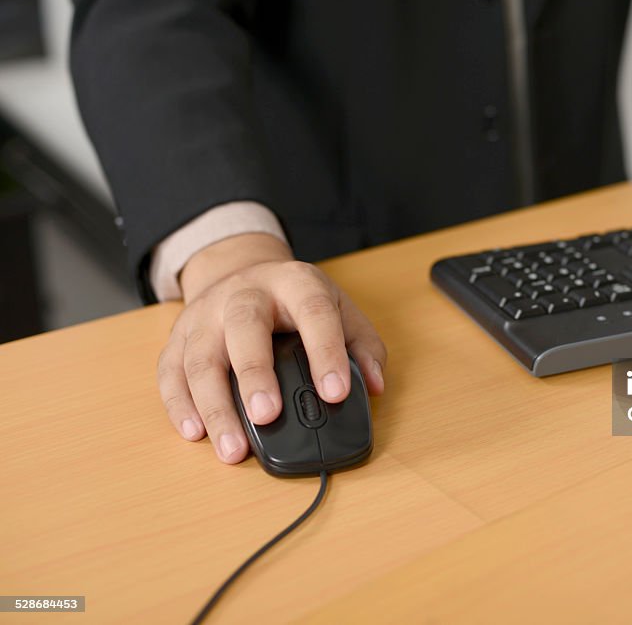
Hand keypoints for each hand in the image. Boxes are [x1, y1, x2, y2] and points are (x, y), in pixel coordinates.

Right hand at [157, 233, 385, 462]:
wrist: (243, 270)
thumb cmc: (296, 300)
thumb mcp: (339, 308)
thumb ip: (362, 346)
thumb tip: (375, 385)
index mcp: (294, 283)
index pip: (313, 312)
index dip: (326, 352)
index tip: (336, 393)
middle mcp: (245, 293)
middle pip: (244, 328)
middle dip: (254, 374)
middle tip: (267, 417)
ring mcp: (206, 314)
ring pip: (200, 357)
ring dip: (214, 406)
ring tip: (233, 447)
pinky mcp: (179, 336)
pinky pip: (170, 371)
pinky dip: (179, 405)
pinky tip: (195, 432)